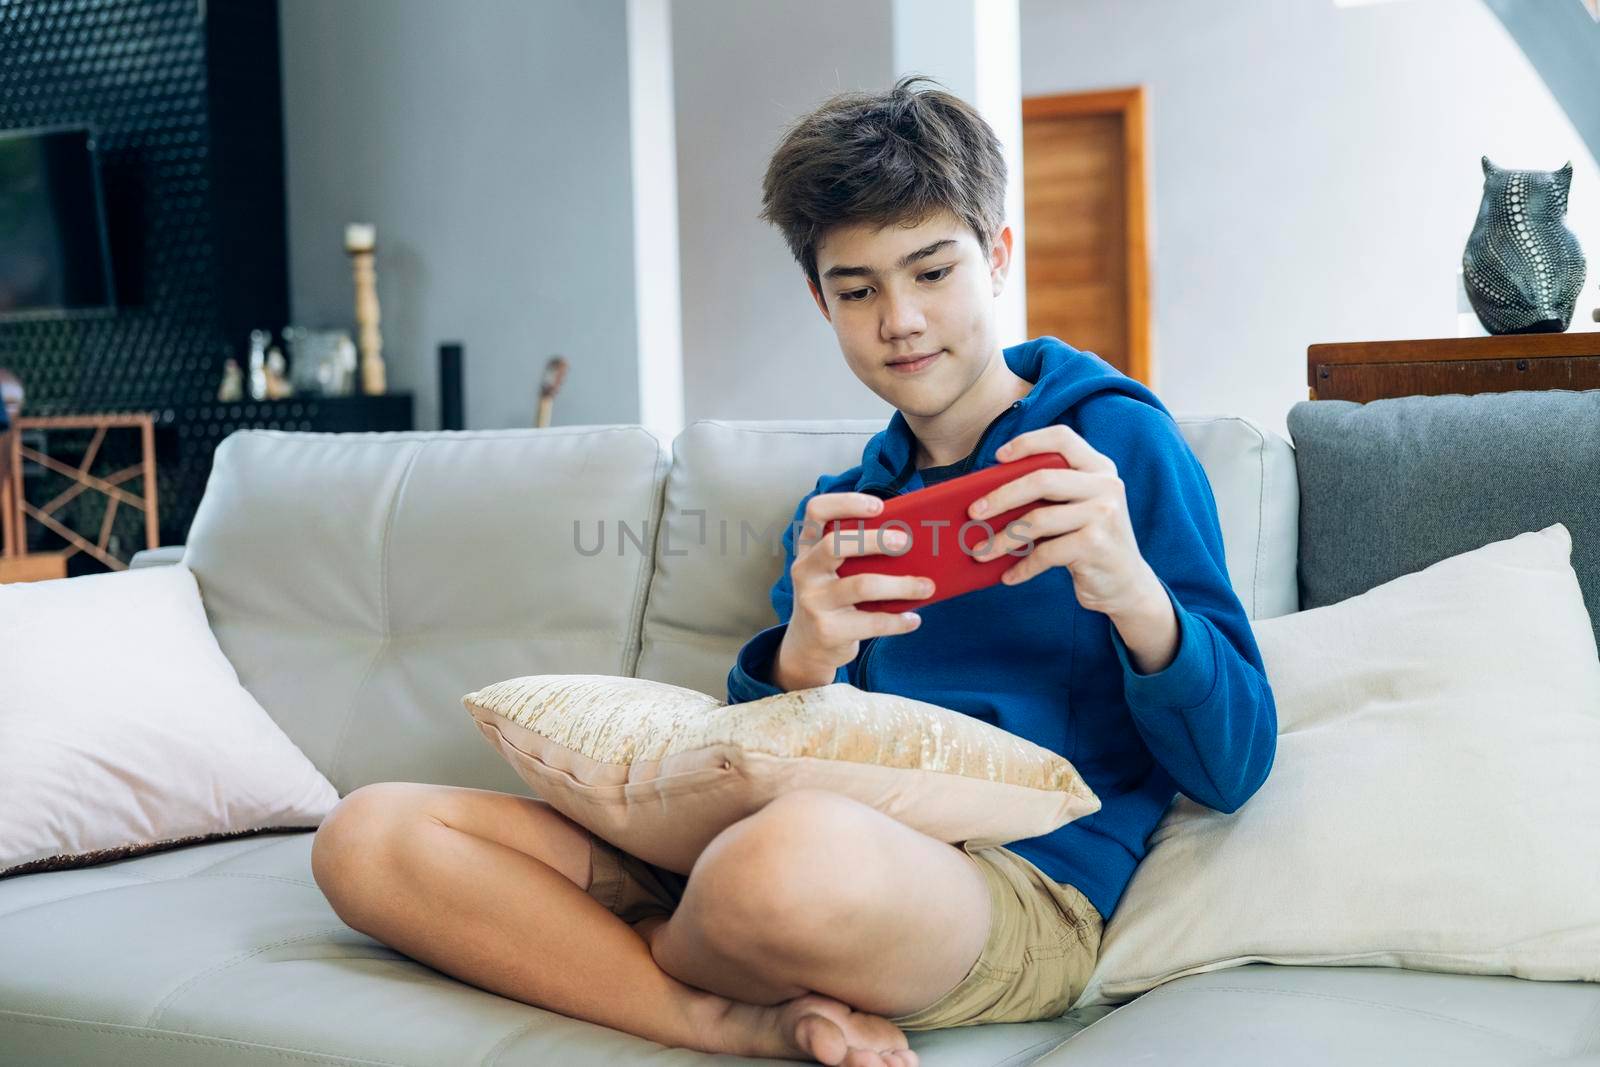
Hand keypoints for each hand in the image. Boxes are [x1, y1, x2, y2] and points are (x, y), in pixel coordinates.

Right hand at [776, 492, 935, 687]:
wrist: (808, 644)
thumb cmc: (833, 596)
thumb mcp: (833, 571)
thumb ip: (857, 553)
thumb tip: (913, 541)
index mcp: (808, 548)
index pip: (816, 512)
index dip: (845, 503)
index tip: (878, 506)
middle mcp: (806, 571)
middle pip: (836, 545)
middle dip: (875, 540)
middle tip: (905, 542)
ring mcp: (814, 601)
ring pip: (861, 585)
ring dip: (901, 585)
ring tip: (927, 586)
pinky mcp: (828, 630)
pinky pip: (871, 622)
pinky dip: (898, 620)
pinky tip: (914, 618)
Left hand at [966, 424, 1158, 616]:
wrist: (1127, 584)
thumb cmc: (1089, 542)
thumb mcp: (1077, 509)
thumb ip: (1049, 494)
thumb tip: (987, 496)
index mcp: (1099, 468)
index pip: (1062, 438)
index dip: (1027, 443)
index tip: (997, 457)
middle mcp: (1106, 485)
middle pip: (1041, 480)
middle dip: (1001, 496)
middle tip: (973, 513)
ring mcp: (1104, 514)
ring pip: (1038, 520)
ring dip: (1002, 539)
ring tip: (980, 552)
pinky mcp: (1096, 545)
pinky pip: (1045, 553)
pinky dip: (1021, 567)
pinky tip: (1008, 576)